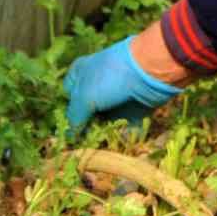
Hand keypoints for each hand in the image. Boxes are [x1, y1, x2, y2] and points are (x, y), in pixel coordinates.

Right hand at [63, 36, 182, 132]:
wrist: (152, 71)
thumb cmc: (111, 77)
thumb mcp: (84, 96)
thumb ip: (74, 117)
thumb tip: (70, 135)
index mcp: (81, 73)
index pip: (67, 94)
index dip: (67, 110)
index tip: (64, 128)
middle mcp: (98, 85)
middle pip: (87, 111)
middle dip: (84, 127)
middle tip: (81, 142)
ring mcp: (117, 97)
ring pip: (105, 121)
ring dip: (102, 134)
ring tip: (98, 145)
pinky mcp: (134, 108)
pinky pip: (124, 125)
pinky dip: (121, 134)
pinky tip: (115, 143)